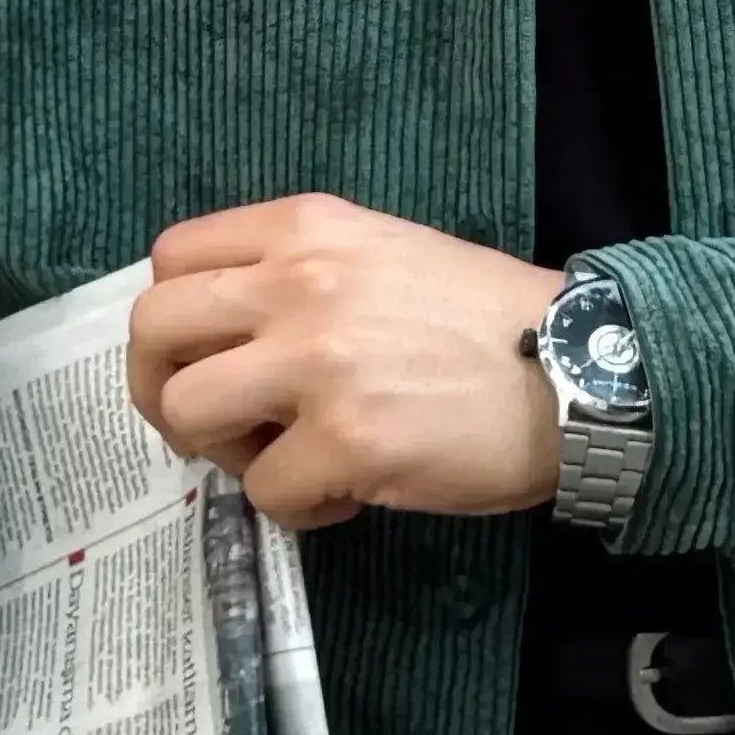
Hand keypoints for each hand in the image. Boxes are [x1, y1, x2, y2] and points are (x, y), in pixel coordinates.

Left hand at [128, 194, 563, 526]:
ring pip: (188, 412)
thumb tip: (230, 341)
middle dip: (162, 390)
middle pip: (153, 330)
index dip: (175, 323)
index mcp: (306, 228)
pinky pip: (265, 491)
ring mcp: (318, 362)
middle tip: (213, 427)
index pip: (172, 258)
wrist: (580, 371)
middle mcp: (298, 281)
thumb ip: (302, 276)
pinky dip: (299, 506)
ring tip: (286, 460)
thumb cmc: (488, 320)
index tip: (204, 360)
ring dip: (224, 452)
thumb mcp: (385, 255)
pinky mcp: (347, 440)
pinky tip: (349, 493)